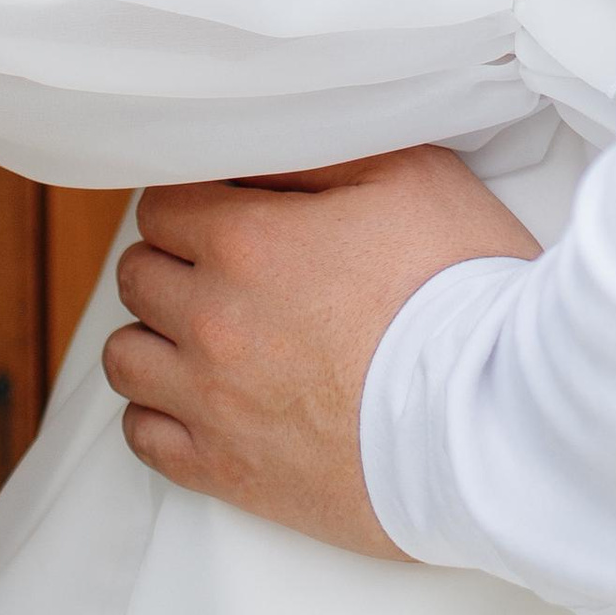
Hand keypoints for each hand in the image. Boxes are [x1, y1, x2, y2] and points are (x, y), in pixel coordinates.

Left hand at [104, 147, 538, 555]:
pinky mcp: (228, 472)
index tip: (230, 213)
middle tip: (226, 270)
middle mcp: (211, 319)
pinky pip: (142, 439)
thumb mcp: (408, 174)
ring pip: (124, 358)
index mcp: (246, 241)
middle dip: (173, 262)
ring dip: (155, 336)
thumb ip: (319, 150)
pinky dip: (158, 414)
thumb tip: (261, 142)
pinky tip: (201, 400)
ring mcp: (212, 402)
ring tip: (205, 335)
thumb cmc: (460, 287)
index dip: (197, 202)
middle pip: (138, 274)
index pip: (162, 205)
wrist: (491, 419)